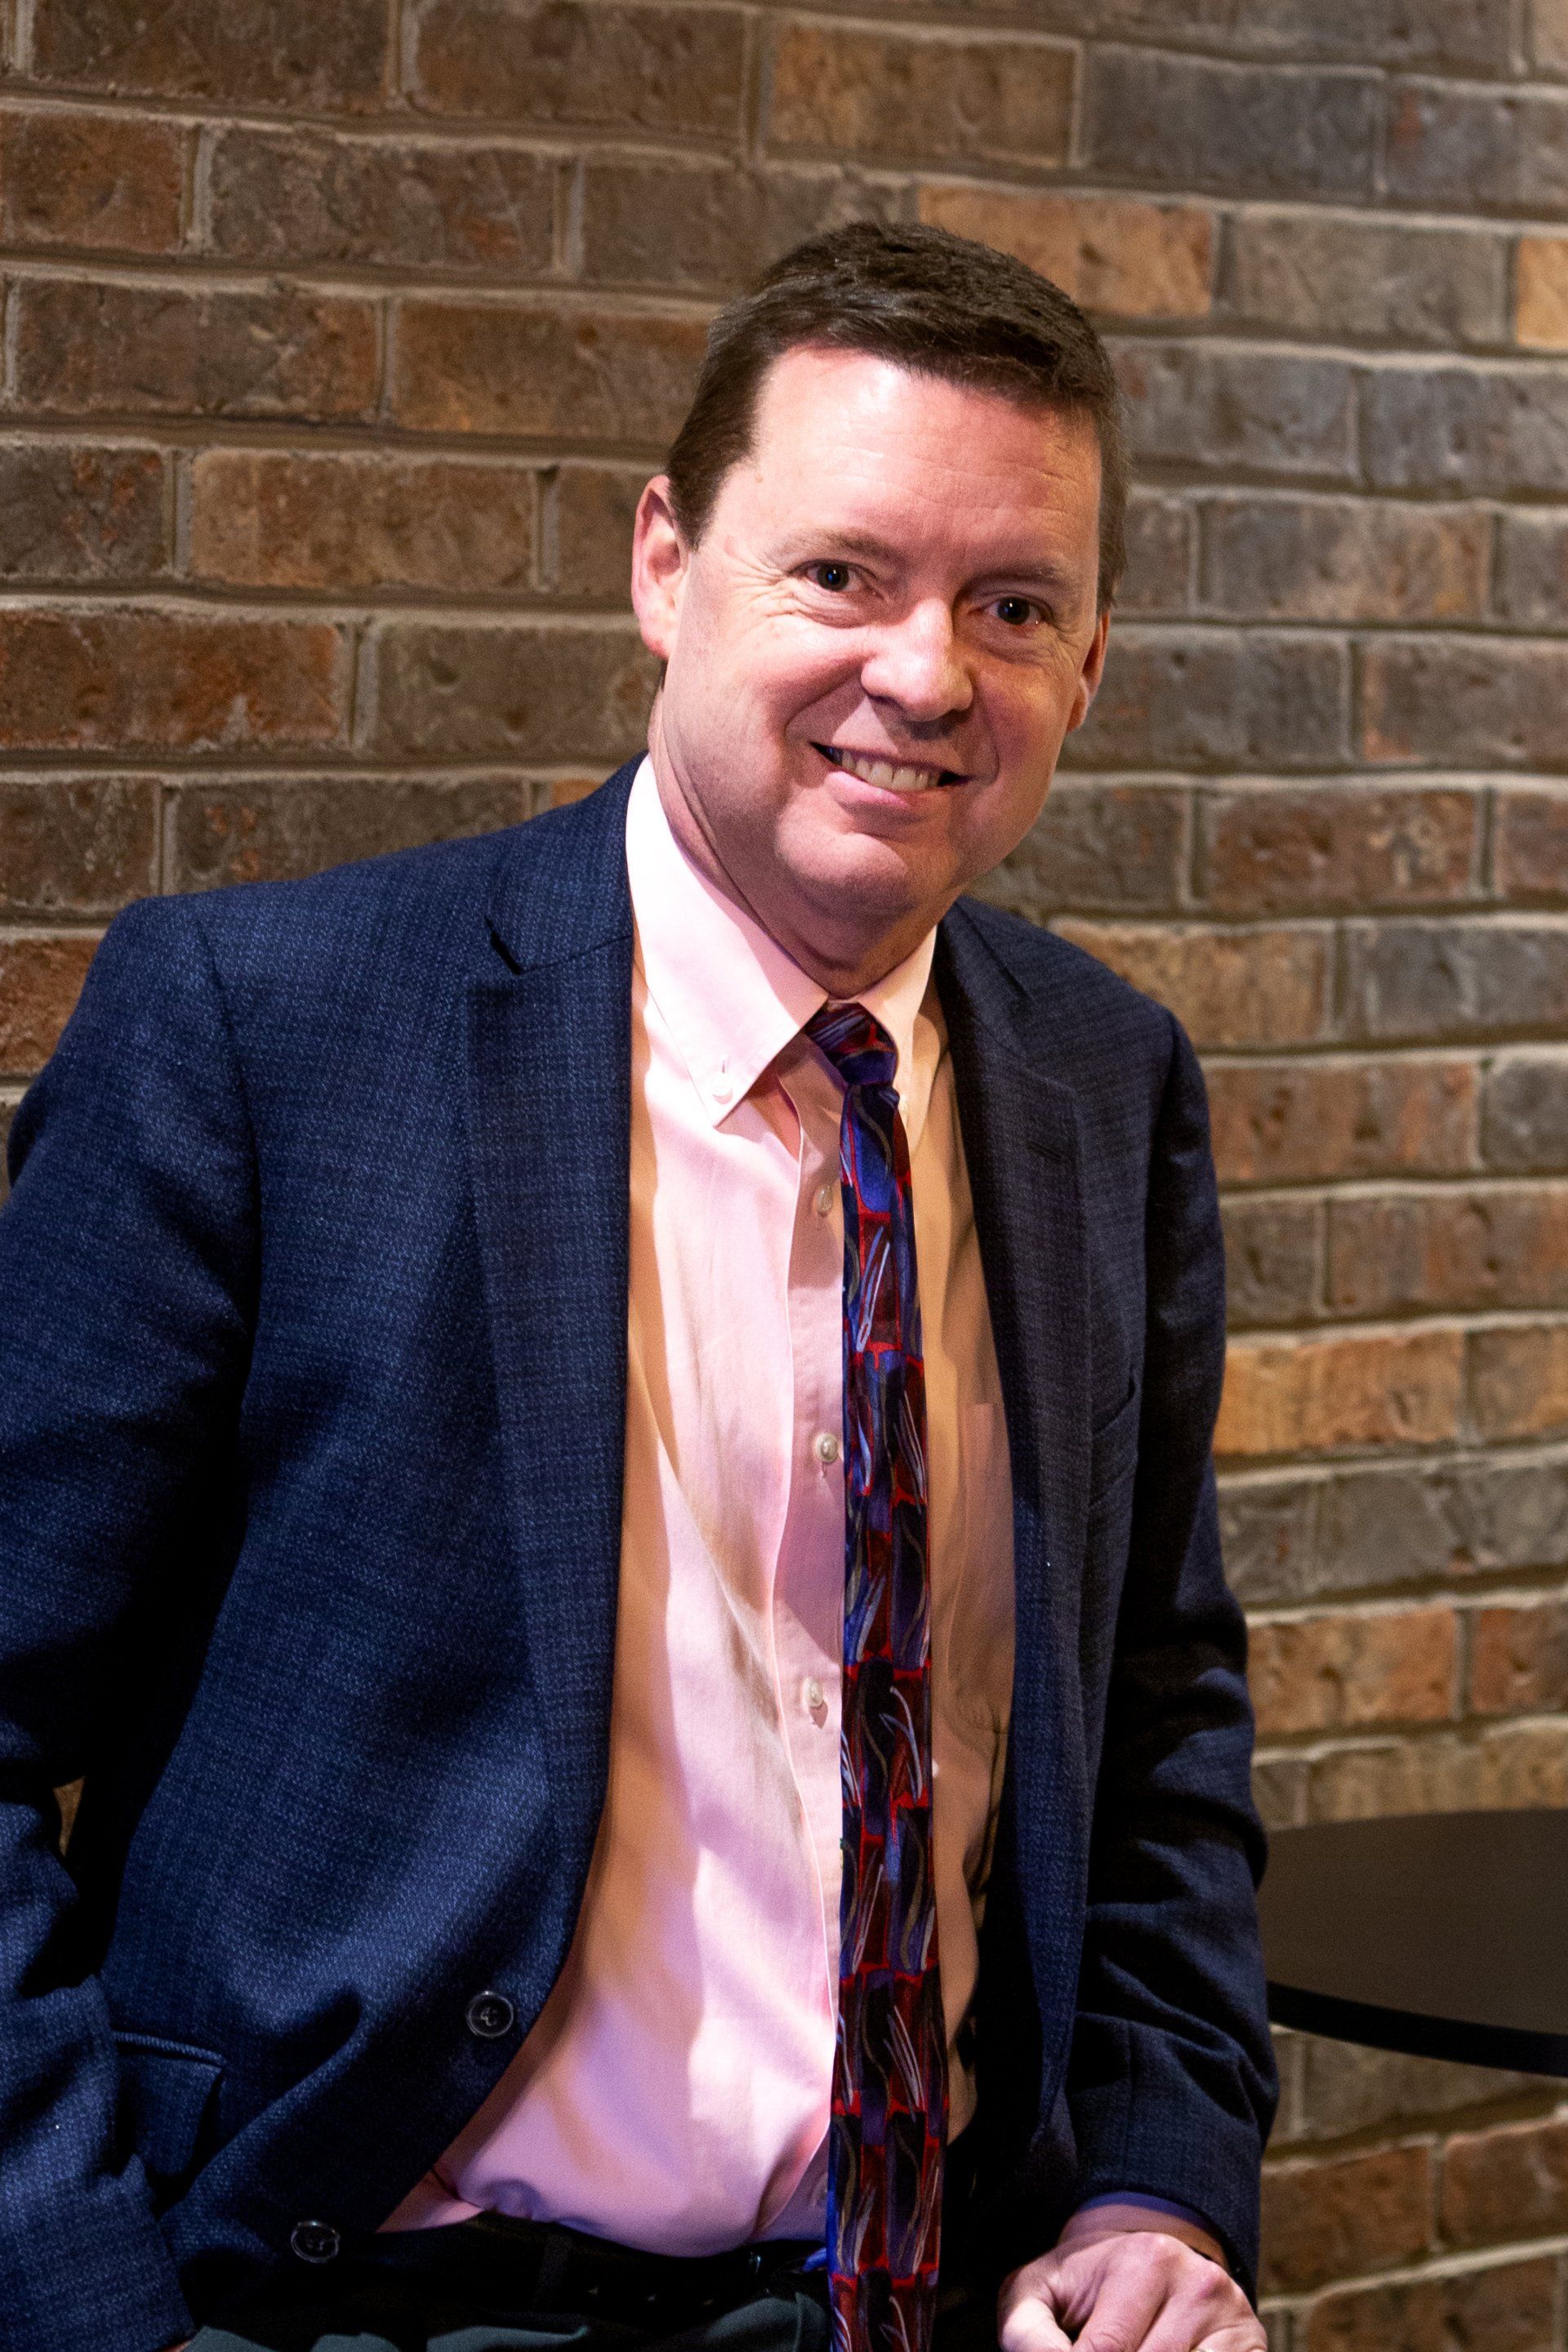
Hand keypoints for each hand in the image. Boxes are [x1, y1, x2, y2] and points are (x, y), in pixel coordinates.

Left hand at [998, 2215, 1264, 2351]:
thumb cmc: (1088, 2285)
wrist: (1149, 2260)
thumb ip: (1027, 2329)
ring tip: (1134, 2348)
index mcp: (1144, 2260)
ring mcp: (1232, 2316)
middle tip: (1102, 2349)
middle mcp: (1197, 2282)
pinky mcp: (1253, 2344)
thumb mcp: (1043, 2289)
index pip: (1106, 2351)